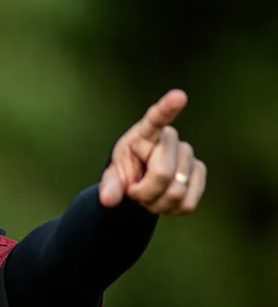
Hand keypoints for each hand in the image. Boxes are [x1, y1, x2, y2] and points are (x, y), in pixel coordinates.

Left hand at [99, 89, 206, 214]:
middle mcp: (170, 139)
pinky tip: (163, 202)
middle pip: (162, 173)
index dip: (168, 108)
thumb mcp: (112, 177)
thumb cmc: (125, 174)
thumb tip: (108, 200)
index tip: (179, 96)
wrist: (141, 184)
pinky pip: (188, 202)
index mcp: (143, 134)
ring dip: (156, 203)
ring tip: (148, 196)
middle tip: (134, 191)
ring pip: (176, 191)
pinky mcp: (199, 172)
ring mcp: (188, 155)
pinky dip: (171, 210)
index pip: (156, 119)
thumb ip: (109, 186)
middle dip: (144, 192)